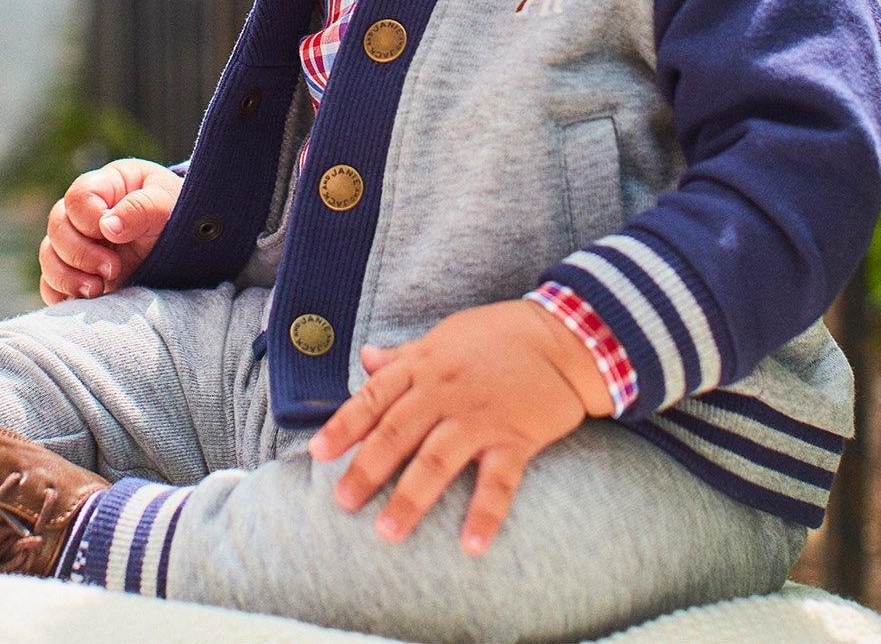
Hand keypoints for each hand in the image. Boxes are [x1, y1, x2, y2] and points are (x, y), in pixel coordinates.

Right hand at [38, 158, 182, 305]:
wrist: (193, 249)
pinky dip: (61, 293)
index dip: (89, 218)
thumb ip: (140, 209)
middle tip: (112, 269)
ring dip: (67, 276)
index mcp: (106, 186)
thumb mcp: (167, 203)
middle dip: (80, 252)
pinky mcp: (79, 274)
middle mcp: (85, 214)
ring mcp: (79, 244)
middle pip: (57, 226)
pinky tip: (85, 301)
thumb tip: (107, 227)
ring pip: (49, 256)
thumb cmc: (180, 215)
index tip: (115, 236)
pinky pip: (50, 284)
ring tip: (97, 290)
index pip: (78, 197)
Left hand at [307, 300, 612, 554]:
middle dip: (368, 468)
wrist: (563, 336)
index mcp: (424, 365)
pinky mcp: (516, 437)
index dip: (344, 425)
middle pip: (398, 431)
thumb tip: (365, 358)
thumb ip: (403, 355)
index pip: (374, 396)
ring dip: (411, 497)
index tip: (317, 452)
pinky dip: (484, 513)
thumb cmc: (497, 336)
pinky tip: (470, 545)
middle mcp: (445, 390)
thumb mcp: (443, 336)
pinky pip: (498, 480)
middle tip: (343, 502)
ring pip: (437, 459)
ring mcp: (480, 415)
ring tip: (387, 532)